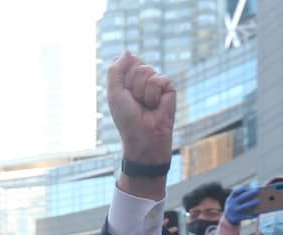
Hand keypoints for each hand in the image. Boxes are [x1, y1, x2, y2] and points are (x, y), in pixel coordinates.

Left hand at [107, 51, 175, 165]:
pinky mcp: (168, 86)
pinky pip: (158, 80)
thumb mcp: (114, 93)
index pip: (123, 60)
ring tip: (145, 105)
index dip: (121, 75)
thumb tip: (128, 51)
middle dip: (131, 84)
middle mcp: (141, 78)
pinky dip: (153, 95)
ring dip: (141, 91)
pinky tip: (155, 106)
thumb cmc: (127, 118)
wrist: (144, 135)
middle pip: (134, 63)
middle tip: (134, 101)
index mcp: (127, 78)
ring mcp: (155, 81)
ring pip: (145, 71)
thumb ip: (115, 70)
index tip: (122, 93)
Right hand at [224, 186, 260, 225]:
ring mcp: (234, 212)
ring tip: (258, 201)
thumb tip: (253, 194)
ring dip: (250, 204)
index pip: (235, 192)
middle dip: (248, 194)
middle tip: (256, 191)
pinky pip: (246, 216)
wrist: (228, 219)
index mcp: (230, 199)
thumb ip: (240, 197)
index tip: (247, 187)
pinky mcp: (237, 218)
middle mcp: (231, 205)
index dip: (241, 189)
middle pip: (240, 198)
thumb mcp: (233, 201)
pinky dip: (252, 215)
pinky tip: (257, 213)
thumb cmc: (234, 207)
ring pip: (243, 207)